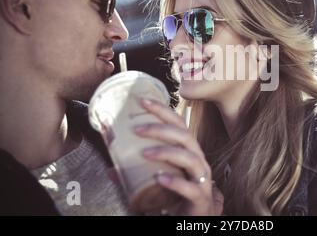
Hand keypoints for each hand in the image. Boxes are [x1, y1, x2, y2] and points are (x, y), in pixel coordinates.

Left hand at [135, 98, 222, 215]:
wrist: (197, 219)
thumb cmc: (178, 195)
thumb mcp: (156, 181)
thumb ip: (135, 175)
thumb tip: (110, 169)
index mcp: (188, 151)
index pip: (178, 124)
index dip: (162, 110)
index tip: (142, 101)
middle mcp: (198, 160)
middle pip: (185, 136)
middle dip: (161, 128)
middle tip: (136, 128)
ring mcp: (202, 178)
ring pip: (190, 158)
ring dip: (166, 152)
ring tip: (144, 153)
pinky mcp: (201, 197)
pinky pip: (190, 187)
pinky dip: (174, 181)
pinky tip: (159, 178)